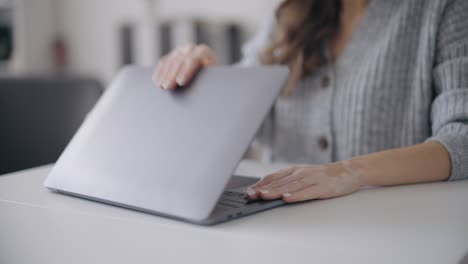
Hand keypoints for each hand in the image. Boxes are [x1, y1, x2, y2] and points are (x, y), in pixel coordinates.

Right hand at [152, 43, 215, 89]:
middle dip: (172, 75)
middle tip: (167, 87)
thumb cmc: (213, 80)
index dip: (186, 71)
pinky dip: (159, 72)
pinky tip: (156, 81)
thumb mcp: (214, 79)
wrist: (211, 76)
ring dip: (164, 75)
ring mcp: (180, 51)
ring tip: (161, 87)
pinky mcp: (172, 56)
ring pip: (170, 61)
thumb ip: (207, 80)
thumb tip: (202, 89)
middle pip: (180, 60)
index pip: (193, 59)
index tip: (180, 83)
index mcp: (204, 52)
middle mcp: (191, 49)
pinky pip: (163, 63)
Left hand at [246, 161, 361, 202]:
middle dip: (263, 189)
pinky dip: (296, 196)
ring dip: (275, 191)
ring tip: (263, 196)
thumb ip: (289, 181)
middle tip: (250, 195)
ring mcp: (312, 179)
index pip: (273, 177)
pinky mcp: (323, 188)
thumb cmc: (324, 175)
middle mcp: (301, 173)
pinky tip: (287, 198)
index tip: (248, 191)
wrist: (350, 170)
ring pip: (290, 187)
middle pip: (279, 182)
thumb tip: (269, 189)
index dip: (260, 184)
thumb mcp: (304, 175)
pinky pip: (307, 192)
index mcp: (295, 170)